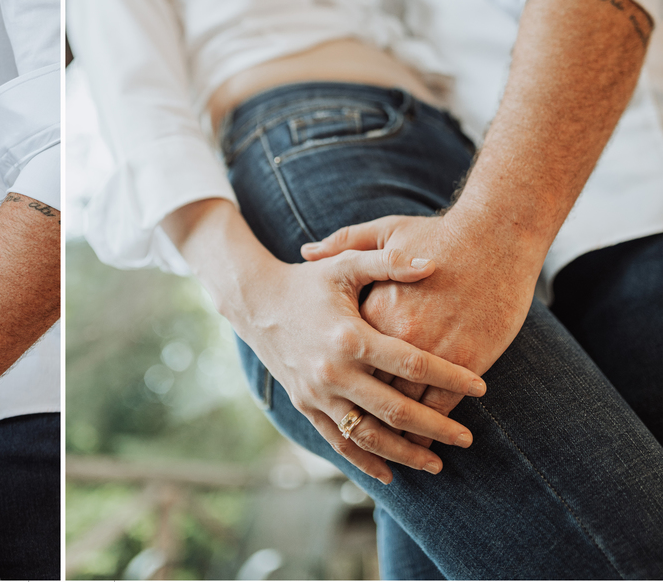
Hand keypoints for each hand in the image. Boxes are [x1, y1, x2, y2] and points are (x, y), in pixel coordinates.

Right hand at [239, 249, 486, 483]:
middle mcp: (333, 371)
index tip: (481, 387)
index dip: (450, 376)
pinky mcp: (305, 405)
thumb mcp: (345, 265)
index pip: (412, 364)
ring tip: (437, 463)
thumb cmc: (307, 281)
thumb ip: (388, 263)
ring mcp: (317, 393)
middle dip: (436, 427)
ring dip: (405, 453)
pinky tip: (391, 474)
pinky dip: (365, 460)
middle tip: (467, 438)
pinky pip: (338, 441)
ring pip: (368, 435)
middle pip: (396, 409)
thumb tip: (432, 265)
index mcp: (350, 336)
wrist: (255, 301)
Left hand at [301, 212, 540, 438]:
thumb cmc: (439, 233)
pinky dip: (435, 424)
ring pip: (406, 406)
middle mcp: (393, 335)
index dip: (342, 379)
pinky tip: (433, 440)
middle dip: (368, 418)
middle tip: (366, 442)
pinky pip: (443, 404)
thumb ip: (342, 245)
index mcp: (370, 310)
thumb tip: (305, 251)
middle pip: (371, 387)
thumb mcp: (383, 232)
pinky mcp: (465, 361)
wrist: (494, 235)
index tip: (332, 395)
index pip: (349, 356)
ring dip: (402, 434)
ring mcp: (430, 351)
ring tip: (402, 454)